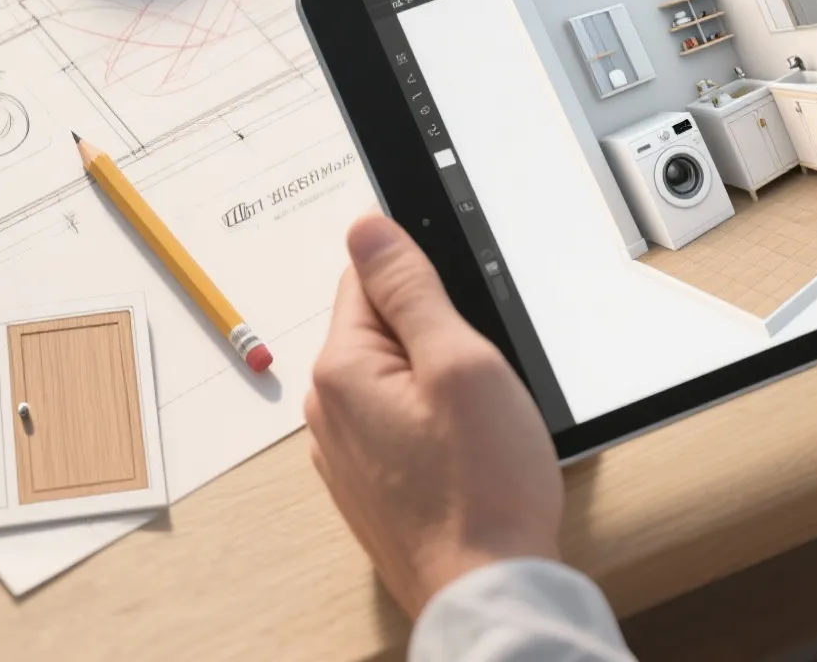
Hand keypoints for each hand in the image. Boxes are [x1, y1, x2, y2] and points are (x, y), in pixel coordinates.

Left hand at [306, 215, 561, 614]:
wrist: (488, 588)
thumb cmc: (483, 487)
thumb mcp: (460, 363)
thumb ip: (410, 290)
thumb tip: (366, 227)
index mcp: (342, 370)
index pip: (367, 276)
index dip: (423, 277)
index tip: (462, 303)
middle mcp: (328, 411)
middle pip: (381, 328)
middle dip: (435, 334)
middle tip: (480, 373)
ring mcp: (346, 453)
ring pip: (394, 378)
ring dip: (437, 382)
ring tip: (478, 421)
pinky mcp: (370, 484)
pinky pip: (398, 423)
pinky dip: (433, 424)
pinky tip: (467, 452)